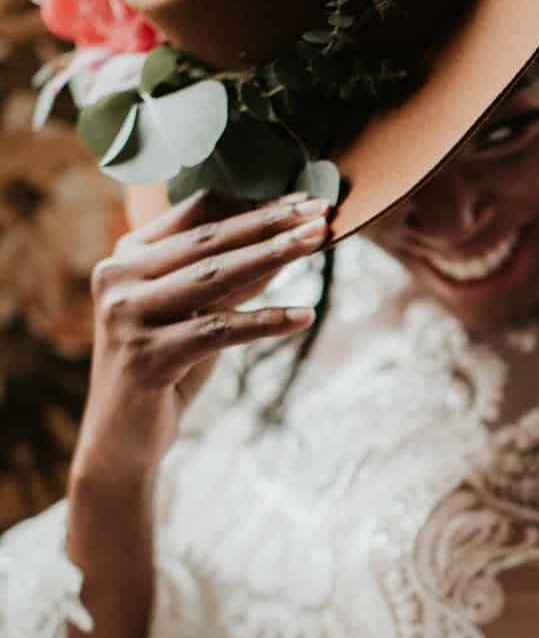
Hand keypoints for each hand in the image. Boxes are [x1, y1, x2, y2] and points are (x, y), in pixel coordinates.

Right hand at [72, 189, 328, 484]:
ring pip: (215, 276)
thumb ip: (234, 278)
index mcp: (127, 256)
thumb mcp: (199, 313)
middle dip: (271, 223)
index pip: (197, 214)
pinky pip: (219, 330)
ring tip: (319, 241)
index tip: (303, 199)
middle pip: (210, 240)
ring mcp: (128, 315)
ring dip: (274, 256)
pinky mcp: (146, 355)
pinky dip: (266, 322)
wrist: (122, 438)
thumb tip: (289, 239)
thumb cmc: (167, 368)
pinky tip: (305, 315)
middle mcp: (118, 277)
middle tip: (320, 210)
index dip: (254, 204)